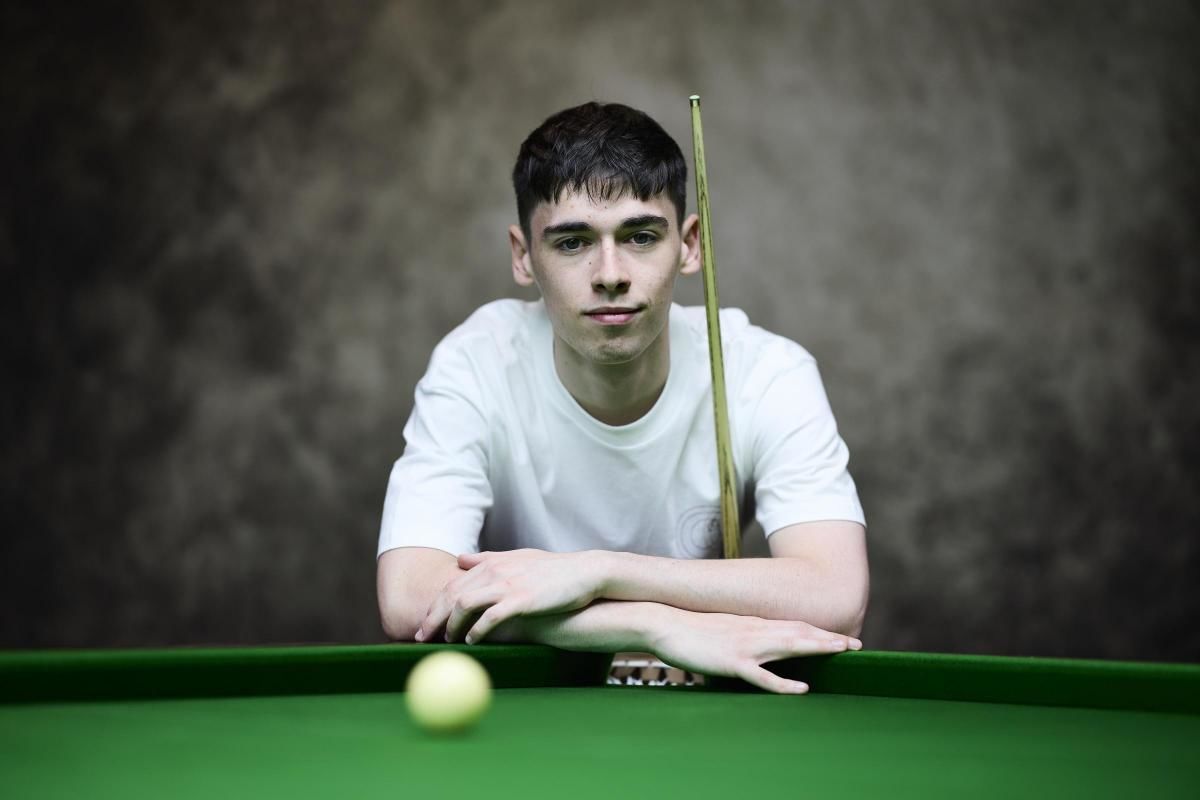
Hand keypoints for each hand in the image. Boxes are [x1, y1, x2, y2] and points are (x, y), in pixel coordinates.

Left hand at [415, 549, 609, 643]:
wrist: (585, 573)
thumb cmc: (552, 570)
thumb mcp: (517, 558)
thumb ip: (488, 559)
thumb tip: (462, 560)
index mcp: (492, 561)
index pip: (452, 584)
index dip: (435, 605)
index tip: (424, 624)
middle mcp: (495, 570)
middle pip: (452, 594)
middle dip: (433, 617)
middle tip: (421, 638)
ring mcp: (507, 584)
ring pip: (464, 604)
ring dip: (451, 625)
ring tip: (446, 642)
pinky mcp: (521, 599)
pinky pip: (490, 617)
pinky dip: (476, 630)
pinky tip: (472, 641)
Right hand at [650, 608, 862, 693]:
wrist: (662, 621)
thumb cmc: (688, 627)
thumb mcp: (721, 626)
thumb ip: (741, 632)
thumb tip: (754, 639)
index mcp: (752, 623)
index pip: (793, 626)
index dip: (819, 631)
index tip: (841, 636)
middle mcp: (754, 630)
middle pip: (799, 633)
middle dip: (829, 638)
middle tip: (856, 643)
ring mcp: (745, 646)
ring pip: (789, 647)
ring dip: (817, 648)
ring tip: (842, 652)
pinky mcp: (732, 662)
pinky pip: (763, 676)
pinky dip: (784, 683)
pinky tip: (802, 688)